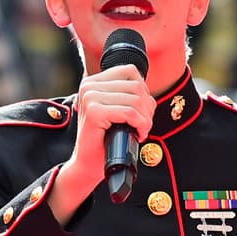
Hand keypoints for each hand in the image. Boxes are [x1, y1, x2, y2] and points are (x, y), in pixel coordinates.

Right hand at [49, 64, 154, 220]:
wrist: (88, 164)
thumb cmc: (105, 139)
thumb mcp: (116, 111)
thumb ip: (127, 95)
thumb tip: (148, 91)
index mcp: (93, 82)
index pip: (130, 71)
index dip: (143, 91)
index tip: (140, 112)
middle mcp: (89, 86)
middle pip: (136, 86)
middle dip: (147, 108)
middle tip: (143, 126)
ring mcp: (90, 97)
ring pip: (136, 99)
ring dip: (145, 119)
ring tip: (140, 131)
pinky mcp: (94, 112)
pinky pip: (130, 113)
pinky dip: (140, 125)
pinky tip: (138, 135)